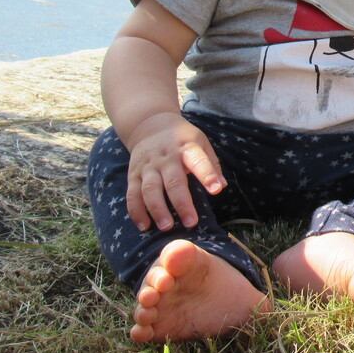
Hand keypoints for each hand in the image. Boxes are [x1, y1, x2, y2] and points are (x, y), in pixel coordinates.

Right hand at [125, 112, 226, 231]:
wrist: (150, 125)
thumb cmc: (182, 139)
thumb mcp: (201, 142)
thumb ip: (212, 164)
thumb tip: (221, 186)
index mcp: (187, 148)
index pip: (198, 161)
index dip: (207, 175)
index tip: (215, 190)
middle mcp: (166, 157)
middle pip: (173, 181)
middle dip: (182, 203)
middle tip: (191, 223)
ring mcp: (147, 166)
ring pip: (149, 189)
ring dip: (157, 210)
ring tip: (166, 227)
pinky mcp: (133, 174)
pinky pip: (132, 194)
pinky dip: (136, 211)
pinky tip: (144, 226)